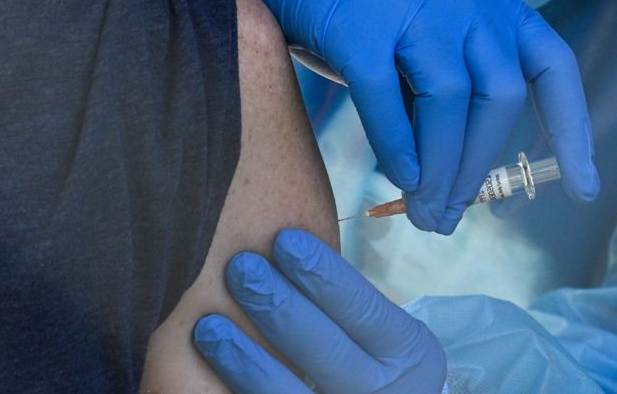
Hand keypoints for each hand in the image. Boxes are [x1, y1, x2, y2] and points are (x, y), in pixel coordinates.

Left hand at [194, 230, 445, 393]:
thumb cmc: (375, 359)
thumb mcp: (386, 335)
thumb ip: (349, 307)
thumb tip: (284, 245)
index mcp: (409, 354)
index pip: (363, 309)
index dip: (322, 273)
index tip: (284, 238)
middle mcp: (381, 393)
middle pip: (325, 352)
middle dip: (279, 306)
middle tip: (240, 267)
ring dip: (244, 359)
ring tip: (209, 326)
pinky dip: (234, 388)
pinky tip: (206, 368)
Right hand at [201, 0, 598, 232]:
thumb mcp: (417, 15)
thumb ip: (445, 73)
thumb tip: (457, 169)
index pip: (550, 63)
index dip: (573, 127)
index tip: (584, 185)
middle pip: (499, 94)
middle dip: (482, 165)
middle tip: (454, 214)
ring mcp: (410, 0)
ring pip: (451, 102)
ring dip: (443, 169)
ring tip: (427, 212)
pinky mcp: (357, 19)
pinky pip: (388, 99)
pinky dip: (397, 148)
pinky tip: (398, 178)